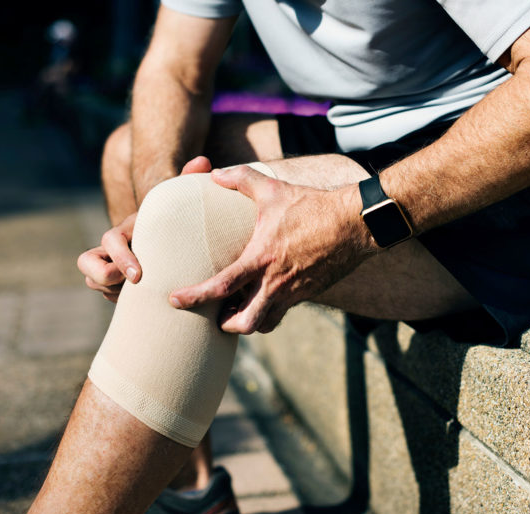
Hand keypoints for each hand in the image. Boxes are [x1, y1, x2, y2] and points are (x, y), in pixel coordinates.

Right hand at [79, 156, 214, 301]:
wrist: (174, 239)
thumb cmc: (179, 220)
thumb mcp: (182, 203)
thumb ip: (189, 181)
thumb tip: (203, 161)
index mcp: (128, 229)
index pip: (109, 240)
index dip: (120, 258)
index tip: (139, 275)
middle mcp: (113, 247)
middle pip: (86, 263)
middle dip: (105, 277)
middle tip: (134, 286)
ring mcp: (111, 265)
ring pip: (94, 281)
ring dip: (113, 290)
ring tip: (142, 294)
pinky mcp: (115, 283)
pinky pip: (107, 295)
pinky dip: (121, 300)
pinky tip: (147, 301)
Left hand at [169, 164, 371, 333]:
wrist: (354, 224)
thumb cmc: (312, 205)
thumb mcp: (273, 189)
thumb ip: (241, 178)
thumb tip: (215, 173)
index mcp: (261, 258)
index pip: (221, 287)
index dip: (194, 297)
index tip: (174, 300)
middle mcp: (276, 282)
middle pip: (244, 322)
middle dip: (225, 324)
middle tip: (215, 314)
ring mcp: (294, 292)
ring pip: (265, 324)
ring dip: (248, 322)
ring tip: (238, 309)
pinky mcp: (308, 293)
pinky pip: (283, 312)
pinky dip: (269, 312)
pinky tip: (264, 298)